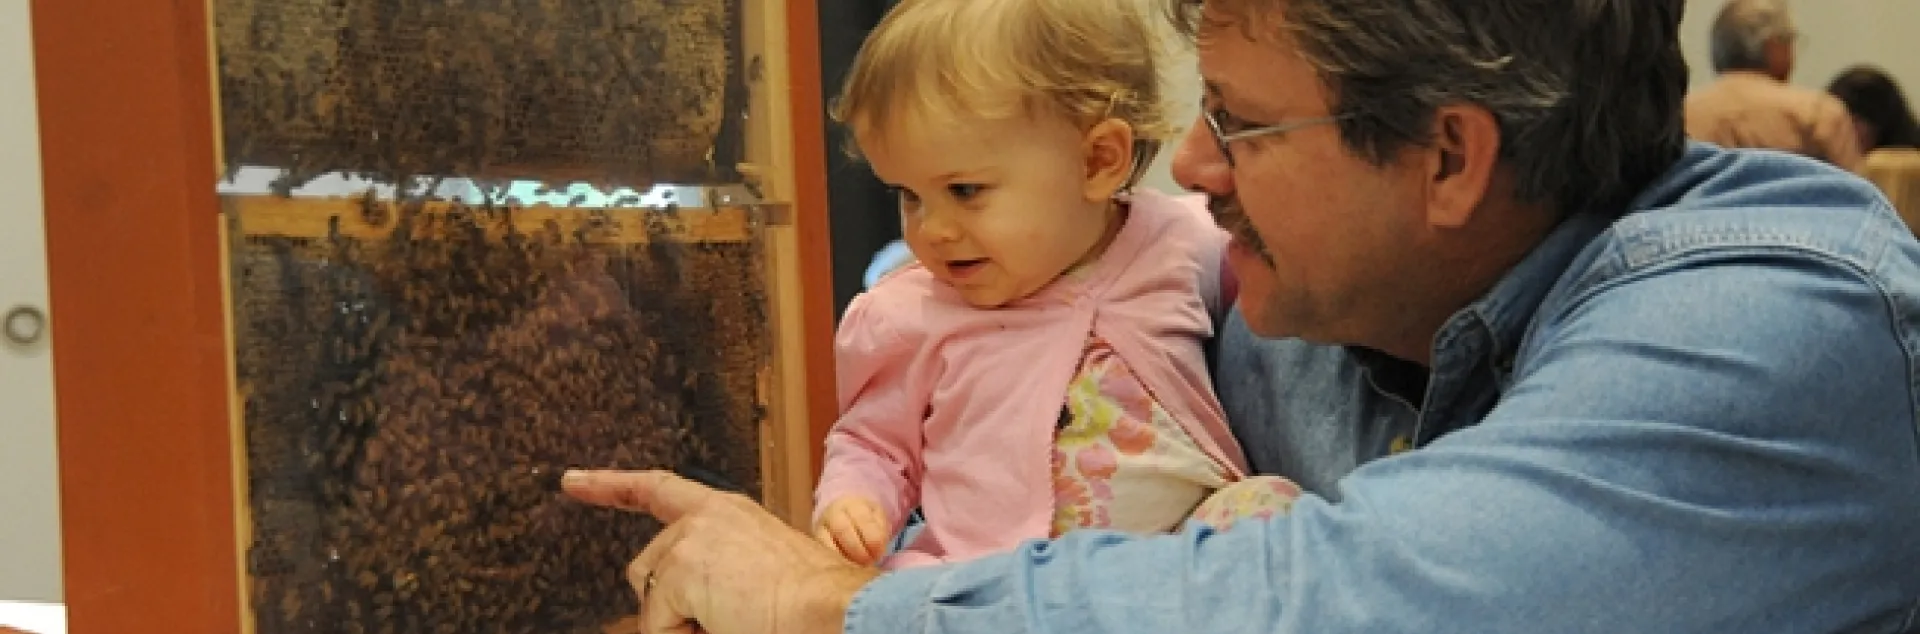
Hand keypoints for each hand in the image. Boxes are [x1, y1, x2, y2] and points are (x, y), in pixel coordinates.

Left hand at [562, 469, 879, 633]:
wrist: (832, 609)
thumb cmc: (809, 603)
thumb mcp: (756, 576)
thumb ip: (712, 574)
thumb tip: (671, 610)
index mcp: (727, 512)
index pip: (658, 490)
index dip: (610, 486)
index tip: (572, 481)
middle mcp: (706, 514)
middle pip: (645, 569)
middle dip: (667, 607)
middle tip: (724, 619)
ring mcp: (691, 537)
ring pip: (650, 599)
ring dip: (680, 624)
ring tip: (733, 622)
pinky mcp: (681, 566)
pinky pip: (658, 623)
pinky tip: (726, 626)